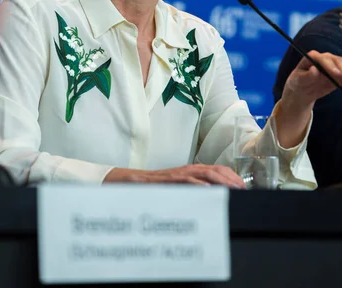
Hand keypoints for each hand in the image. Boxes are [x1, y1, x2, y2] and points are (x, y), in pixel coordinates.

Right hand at [104, 164, 245, 187]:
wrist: (127, 183)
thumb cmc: (152, 189)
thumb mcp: (175, 190)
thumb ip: (190, 192)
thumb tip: (209, 200)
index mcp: (189, 172)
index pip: (216, 170)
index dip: (231, 177)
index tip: (243, 187)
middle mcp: (186, 170)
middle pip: (214, 170)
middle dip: (230, 179)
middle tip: (243, 190)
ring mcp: (177, 174)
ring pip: (203, 174)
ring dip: (220, 181)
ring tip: (232, 189)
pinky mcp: (167, 180)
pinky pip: (185, 181)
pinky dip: (198, 185)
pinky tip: (208, 192)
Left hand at [283, 50, 341, 109]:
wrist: (303, 90)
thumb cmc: (298, 82)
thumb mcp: (298, 80)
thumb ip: (307, 76)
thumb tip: (314, 69)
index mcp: (313, 57)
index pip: (323, 58)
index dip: (330, 65)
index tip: (336, 73)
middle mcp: (325, 58)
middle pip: (336, 61)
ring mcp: (333, 65)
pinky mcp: (338, 73)